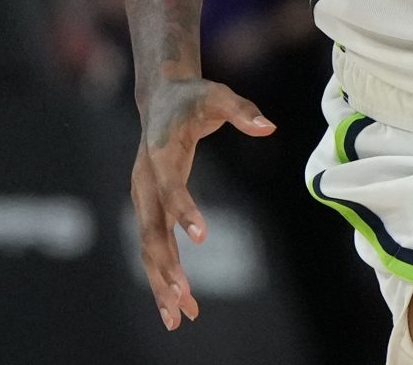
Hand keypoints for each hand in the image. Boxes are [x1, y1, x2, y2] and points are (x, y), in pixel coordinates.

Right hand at [132, 78, 273, 329]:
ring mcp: (144, 198)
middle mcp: (145, 181)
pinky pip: (155, 246)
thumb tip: (269, 126)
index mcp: (159, 153)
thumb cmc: (193, 98)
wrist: (160, 99)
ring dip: (162, 281)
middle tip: (183, 295)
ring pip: (149, 246)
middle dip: (165, 264)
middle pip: (151, 228)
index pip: (170, 186)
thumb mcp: (218, 95)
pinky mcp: (150, 209)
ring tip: (180, 316)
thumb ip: (242, 111)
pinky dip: (165, 274)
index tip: (202, 236)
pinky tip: (181, 303)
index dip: (184, 210)